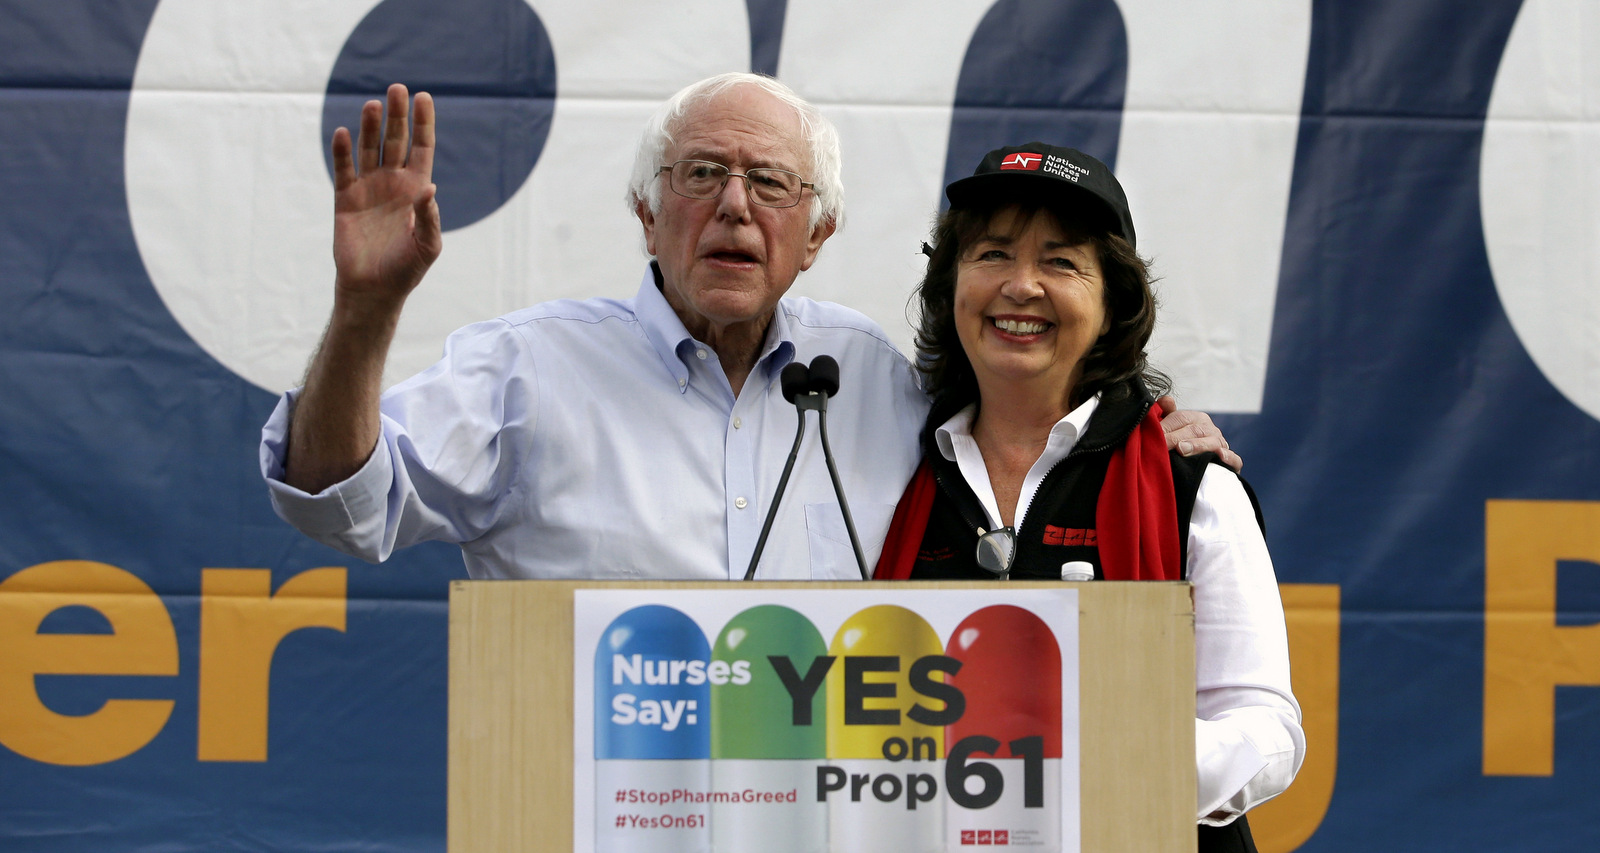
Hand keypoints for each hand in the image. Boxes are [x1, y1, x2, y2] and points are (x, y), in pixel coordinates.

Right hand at [331, 84, 440, 309]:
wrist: (373, 289)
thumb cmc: (406, 269)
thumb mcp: (428, 246)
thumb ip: (430, 217)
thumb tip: (429, 187)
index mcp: (417, 189)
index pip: (421, 147)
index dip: (423, 123)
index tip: (424, 97)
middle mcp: (393, 182)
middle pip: (395, 140)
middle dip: (397, 115)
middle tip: (397, 89)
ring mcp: (369, 188)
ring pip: (369, 149)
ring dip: (370, 127)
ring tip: (373, 105)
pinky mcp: (345, 198)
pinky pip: (343, 170)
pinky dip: (342, 151)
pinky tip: (342, 133)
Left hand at [1156, 396, 1242, 471]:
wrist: (1196, 467)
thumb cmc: (1181, 445)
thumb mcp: (1172, 429)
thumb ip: (1167, 414)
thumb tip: (1166, 400)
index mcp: (1197, 419)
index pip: (1181, 418)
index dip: (1166, 426)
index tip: (1153, 435)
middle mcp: (1211, 429)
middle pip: (1194, 430)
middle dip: (1176, 437)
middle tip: (1163, 445)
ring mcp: (1222, 445)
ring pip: (1212, 442)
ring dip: (1197, 446)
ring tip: (1182, 450)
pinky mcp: (1232, 462)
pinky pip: (1234, 459)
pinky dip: (1229, 457)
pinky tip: (1220, 456)